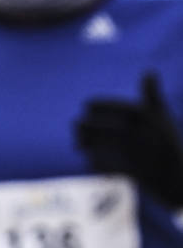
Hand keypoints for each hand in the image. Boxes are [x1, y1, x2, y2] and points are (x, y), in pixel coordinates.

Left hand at [76, 73, 182, 206]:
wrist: (177, 176)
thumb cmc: (167, 142)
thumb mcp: (162, 116)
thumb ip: (152, 96)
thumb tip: (148, 71)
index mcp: (147, 116)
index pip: (117, 107)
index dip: (99, 105)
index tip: (86, 104)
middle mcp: (142, 133)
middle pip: (103, 127)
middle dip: (86, 126)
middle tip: (75, 124)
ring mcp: (138, 154)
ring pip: (103, 147)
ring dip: (87, 144)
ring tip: (77, 143)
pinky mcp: (133, 173)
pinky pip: (108, 167)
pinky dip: (98, 165)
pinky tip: (91, 162)